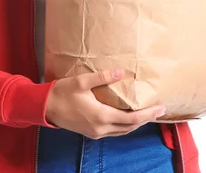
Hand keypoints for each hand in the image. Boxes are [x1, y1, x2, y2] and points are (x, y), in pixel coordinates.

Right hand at [45, 69, 166, 138]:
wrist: (45, 107)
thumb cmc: (62, 92)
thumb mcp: (82, 81)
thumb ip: (103, 77)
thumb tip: (122, 72)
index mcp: (101, 116)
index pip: (131, 119)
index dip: (147, 114)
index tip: (160, 108)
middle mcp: (101, 128)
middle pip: (130, 127)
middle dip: (145, 119)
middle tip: (158, 110)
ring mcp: (96, 132)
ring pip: (122, 131)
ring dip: (136, 123)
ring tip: (147, 113)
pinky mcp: (91, 132)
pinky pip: (114, 131)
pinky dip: (125, 124)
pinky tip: (128, 117)